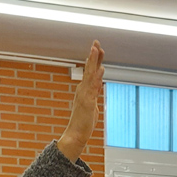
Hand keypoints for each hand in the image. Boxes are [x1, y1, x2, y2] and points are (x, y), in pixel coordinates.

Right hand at [57, 41, 104, 162]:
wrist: (76, 134)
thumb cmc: (83, 122)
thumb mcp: (92, 104)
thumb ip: (95, 93)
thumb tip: (99, 84)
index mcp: (84, 89)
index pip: (90, 71)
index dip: (94, 59)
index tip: (97, 47)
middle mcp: (83, 89)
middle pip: (89, 69)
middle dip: (93, 55)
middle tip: (96, 41)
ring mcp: (84, 95)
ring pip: (90, 75)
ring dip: (93, 62)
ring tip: (96, 49)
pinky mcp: (87, 102)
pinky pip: (92, 87)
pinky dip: (96, 77)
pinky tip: (101, 69)